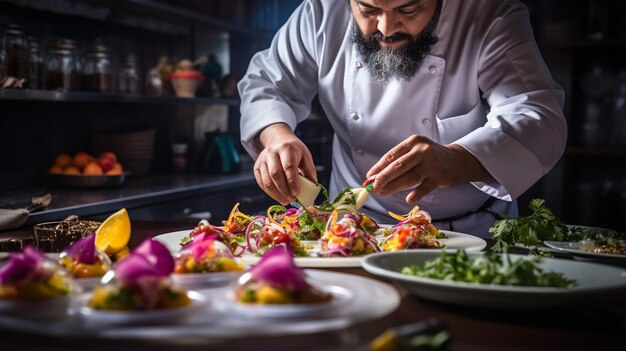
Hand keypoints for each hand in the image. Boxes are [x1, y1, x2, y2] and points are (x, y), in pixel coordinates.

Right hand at [254, 123, 316, 204]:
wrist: (278, 140)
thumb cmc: (294, 151)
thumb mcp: (305, 155)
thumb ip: (310, 170)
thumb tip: (314, 186)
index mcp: (286, 148)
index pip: (288, 166)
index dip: (292, 181)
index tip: (296, 193)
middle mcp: (272, 152)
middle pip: (275, 174)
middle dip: (284, 190)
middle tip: (292, 200)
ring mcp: (262, 160)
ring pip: (267, 181)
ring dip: (276, 194)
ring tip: (285, 201)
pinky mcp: (256, 167)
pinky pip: (261, 183)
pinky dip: (269, 192)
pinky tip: (278, 197)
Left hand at [366, 135, 491, 203]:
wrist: (456, 160)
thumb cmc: (429, 157)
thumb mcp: (414, 152)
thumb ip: (397, 162)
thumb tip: (374, 178)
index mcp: (413, 142)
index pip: (391, 156)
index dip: (378, 168)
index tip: (368, 178)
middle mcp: (422, 151)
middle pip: (398, 166)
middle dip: (382, 178)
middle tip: (372, 188)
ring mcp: (431, 164)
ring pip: (409, 177)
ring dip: (393, 187)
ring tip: (382, 193)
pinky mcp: (440, 177)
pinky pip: (426, 187)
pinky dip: (417, 194)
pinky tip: (408, 199)